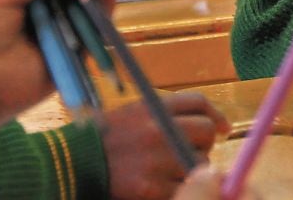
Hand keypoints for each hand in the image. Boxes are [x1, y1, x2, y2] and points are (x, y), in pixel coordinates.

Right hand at [104, 93, 230, 199]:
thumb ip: (166, 116)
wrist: (70, 166)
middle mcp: (158, 130)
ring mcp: (157, 160)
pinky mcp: (152, 189)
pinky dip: (178, 189)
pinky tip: (162, 186)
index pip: (198, 102)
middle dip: (203, 144)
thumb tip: (215, 126)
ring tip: (168, 172)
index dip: (215, 115)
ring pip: (201, 164)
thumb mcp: (131, 114)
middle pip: (206, 131)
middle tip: (187, 154)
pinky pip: (184, 188)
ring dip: (191, 170)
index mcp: (152, 107)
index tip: (222, 128)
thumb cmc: (102, 140)